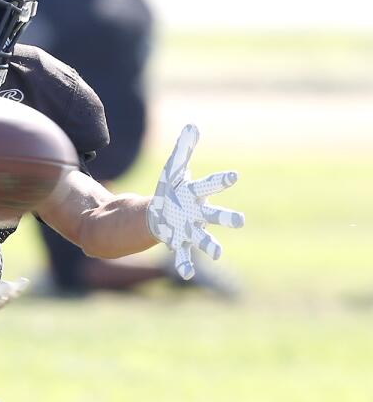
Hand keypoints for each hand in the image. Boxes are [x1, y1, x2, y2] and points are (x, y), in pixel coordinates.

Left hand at [147, 125, 244, 278]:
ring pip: (201, 238)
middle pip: (214, 215)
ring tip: (216, 253)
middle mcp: (197, 214)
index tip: (232, 176)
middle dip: (226, 218)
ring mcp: (189, 229)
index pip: (209, 186)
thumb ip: (183, 151)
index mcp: (195, 195)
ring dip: (210, 245)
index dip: (220, 181)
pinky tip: (186, 275)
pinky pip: (181, 253)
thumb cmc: (173, 191)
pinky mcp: (177, 242)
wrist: (163, 215)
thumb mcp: (174, 170)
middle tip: (240, 221)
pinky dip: (184, 263)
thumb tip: (192, 126)